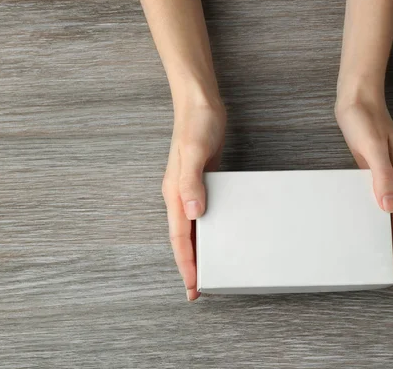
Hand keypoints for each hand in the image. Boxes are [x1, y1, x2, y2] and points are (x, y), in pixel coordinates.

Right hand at [162, 100, 225, 300]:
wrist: (200, 103)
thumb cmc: (196, 124)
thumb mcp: (194, 151)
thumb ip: (191, 182)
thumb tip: (193, 213)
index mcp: (174, 193)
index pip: (179, 237)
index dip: (186, 264)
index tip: (192, 287)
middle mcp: (180, 195)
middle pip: (183, 238)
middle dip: (190, 265)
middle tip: (199, 289)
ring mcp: (190, 189)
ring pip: (191, 229)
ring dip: (198, 250)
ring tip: (207, 270)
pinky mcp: (202, 182)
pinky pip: (202, 214)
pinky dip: (206, 230)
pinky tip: (217, 235)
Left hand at [335, 85, 392, 275]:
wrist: (358, 97)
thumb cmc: (363, 120)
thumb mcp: (372, 148)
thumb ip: (382, 177)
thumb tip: (390, 208)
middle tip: (388, 269)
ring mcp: (390, 174)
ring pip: (390, 211)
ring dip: (386, 232)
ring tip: (379, 253)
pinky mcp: (377, 170)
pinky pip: (380, 199)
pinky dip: (377, 215)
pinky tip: (368, 223)